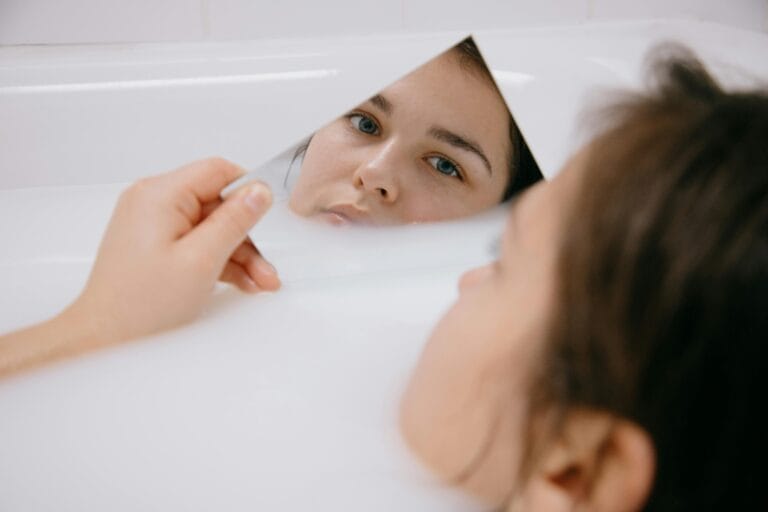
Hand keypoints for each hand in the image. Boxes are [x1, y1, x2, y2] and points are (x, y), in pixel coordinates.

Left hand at [68, 157, 279, 344]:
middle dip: (246, 236)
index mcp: (160, 195)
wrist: (106, 338)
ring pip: (210, 227)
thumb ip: (234, 220)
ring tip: (258, 282)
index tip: (267, 217)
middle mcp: (153, 202)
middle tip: (265, 267)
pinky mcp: (155, 243)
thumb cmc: (141, 305)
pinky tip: (240, 282)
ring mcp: (152, 223)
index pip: (217, 171)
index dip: (248, 191)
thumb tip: (258, 192)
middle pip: (217, 205)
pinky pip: (196, 241)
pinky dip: (218, 260)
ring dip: (237, 254)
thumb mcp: (202, 259)